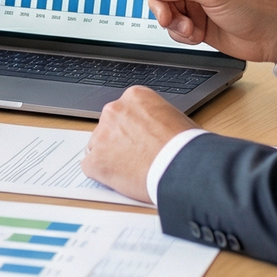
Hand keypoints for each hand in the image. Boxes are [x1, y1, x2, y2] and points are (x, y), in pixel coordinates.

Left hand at [80, 87, 196, 204]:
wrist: (183, 166)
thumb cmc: (186, 146)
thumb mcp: (174, 118)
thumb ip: (156, 119)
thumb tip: (158, 130)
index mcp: (134, 97)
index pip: (124, 111)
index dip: (132, 129)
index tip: (141, 140)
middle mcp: (114, 111)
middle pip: (109, 127)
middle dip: (119, 141)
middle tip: (137, 156)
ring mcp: (101, 135)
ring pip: (98, 146)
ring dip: (110, 157)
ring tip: (132, 170)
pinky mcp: (95, 160)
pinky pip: (91, 166)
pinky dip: (102, 174)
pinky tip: (119, 179)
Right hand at [112, 0, 276, 62]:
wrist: (269, 36)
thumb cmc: (252, 6)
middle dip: (162, 6)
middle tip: (168, 19)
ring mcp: (193, 3)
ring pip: (164, 10)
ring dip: (173, 23)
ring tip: (191, 31)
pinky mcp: (195, 23)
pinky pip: (173, 27)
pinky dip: (181, 34)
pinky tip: (196, 36)